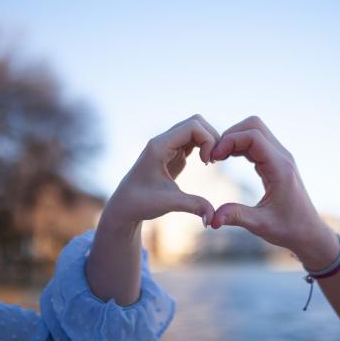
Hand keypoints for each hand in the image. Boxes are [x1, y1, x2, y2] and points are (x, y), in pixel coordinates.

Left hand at [103, 114, 219, 228]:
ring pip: (196, 128)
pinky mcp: (173, 152)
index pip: (192, 126)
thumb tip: (213, 217)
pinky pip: (193, 139)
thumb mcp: (168, 203)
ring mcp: (168, 145)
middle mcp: (163, 141)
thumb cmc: (140, 203)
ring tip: (210, 161)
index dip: (208, 140)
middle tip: (214, 160)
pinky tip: (205, 162)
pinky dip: (204, 146)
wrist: (125, 205)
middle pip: (196, 122)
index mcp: (159, 146)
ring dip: (208, 141)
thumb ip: (193, 206)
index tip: (208, 162)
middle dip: (211, 138)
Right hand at [209, 116, 337, 268]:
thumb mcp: (260, 225)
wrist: (308, 233)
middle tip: (214, 156)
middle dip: (230, 135)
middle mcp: (282, 157)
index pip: (253, 136)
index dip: (229, 141)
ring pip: (255, 131)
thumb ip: (236, 217)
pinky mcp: (276, 162)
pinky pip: (256, 143)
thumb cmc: (288, 229)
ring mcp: (280, 157)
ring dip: (234, 139)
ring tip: (218, 158)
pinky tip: (227, 159)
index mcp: (280, 168)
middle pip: (254, 125)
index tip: (213, 159)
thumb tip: (212, 219)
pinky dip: (240, 146)